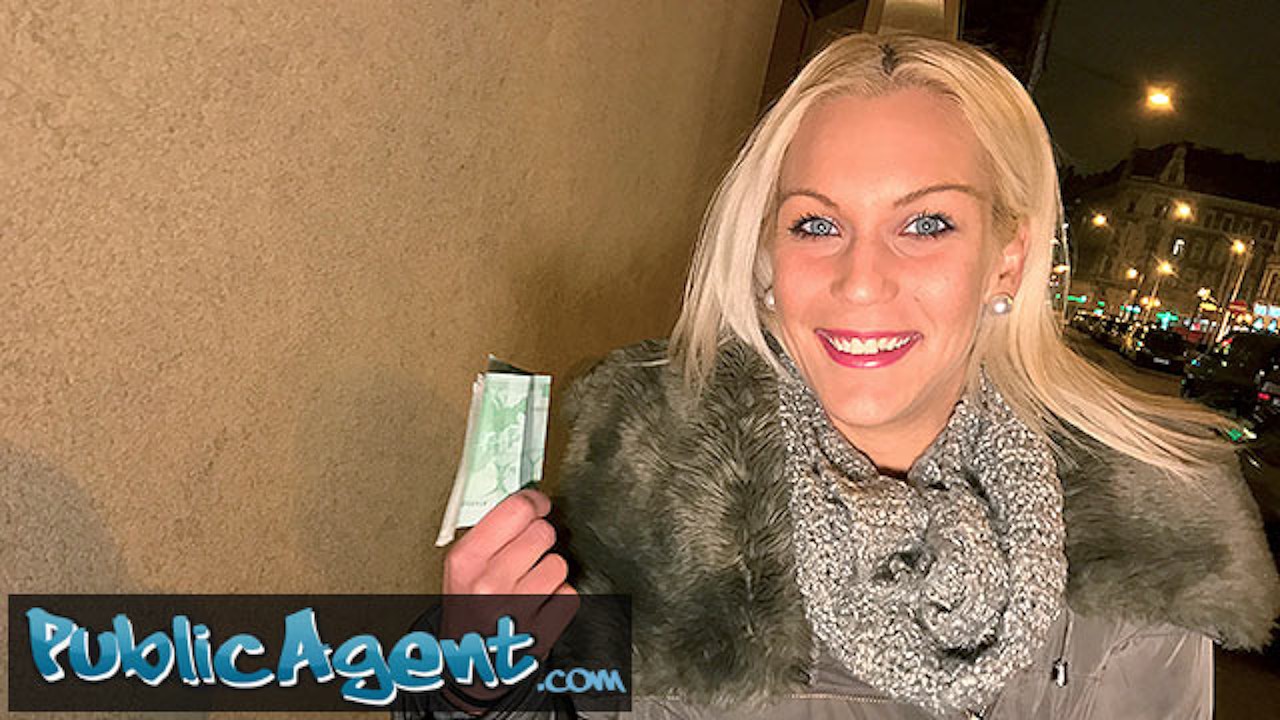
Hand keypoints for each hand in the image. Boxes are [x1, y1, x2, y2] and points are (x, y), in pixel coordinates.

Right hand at [440, 489, 578, 708]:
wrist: (470, 665)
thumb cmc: (468, 608)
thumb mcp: (462, 567)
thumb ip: (491, 532)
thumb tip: (529, 500)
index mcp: (466, 560)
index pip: (517, 509)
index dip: (534, 502)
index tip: (538, 506)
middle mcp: (489, 584)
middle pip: (543, 533)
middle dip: (539, 540)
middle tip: (526, 555)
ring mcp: (516, 609)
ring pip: (559, 564)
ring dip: (550, 572)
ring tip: (529, 585)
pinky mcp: (542, 630)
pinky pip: (569, 593)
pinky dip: (559, 598)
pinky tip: (539, 605)